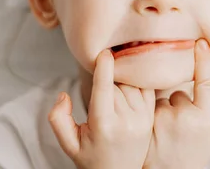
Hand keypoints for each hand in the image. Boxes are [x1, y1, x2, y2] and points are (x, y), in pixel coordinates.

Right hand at [48, 49, 155, 168]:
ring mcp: (142, 119)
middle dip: (108, 79)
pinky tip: (128, 87)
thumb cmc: (92, 158)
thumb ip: (58, 119)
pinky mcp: (151, 117)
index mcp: (104, 125)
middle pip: (116, 84)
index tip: (104, 52)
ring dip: (122, 81)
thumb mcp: (69, 143)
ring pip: (131, 84)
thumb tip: (63, 95)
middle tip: (101, 89)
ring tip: (113, 93)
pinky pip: (146, 88)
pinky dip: (137, 82)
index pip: (105, 89)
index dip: (104, 67)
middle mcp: (127, 121)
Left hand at [143, 39, 209, 168]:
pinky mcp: (145, 120)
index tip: (201, 43)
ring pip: (162, 99)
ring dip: (162, 109)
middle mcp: (184, 115)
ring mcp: (163, 117)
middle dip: (178, 104)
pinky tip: (152, 131)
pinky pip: (148, 105)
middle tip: (177, 127)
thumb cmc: (189, 159)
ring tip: (163, 132)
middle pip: (179, 93)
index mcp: (203, 118)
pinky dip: (149, 114)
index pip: (205, 83)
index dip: (203, 61)